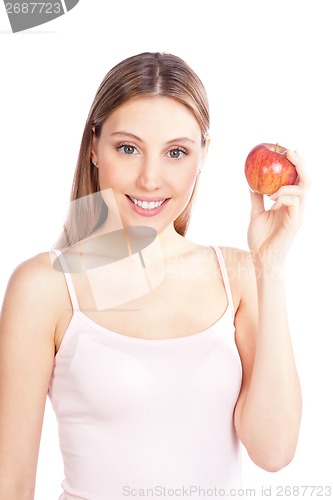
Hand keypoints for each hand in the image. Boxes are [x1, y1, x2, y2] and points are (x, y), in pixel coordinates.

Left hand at [247, 150, 310, 264]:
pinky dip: (284, 196)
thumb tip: (250, 183)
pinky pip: (294, 202)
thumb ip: (256, 199)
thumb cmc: (260, 240)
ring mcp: (298, 214)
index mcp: (290, 203)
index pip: (298, 179)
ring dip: (287, 185)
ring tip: (271, 191)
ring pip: (303, 190)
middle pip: (307, 180)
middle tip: (289, 152)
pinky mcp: (295, 222)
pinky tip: (272, 199)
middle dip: (301, 164)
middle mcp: (297, 206)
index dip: (296, 164)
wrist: (261, 259)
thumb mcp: (256, 214)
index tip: (287, 151)